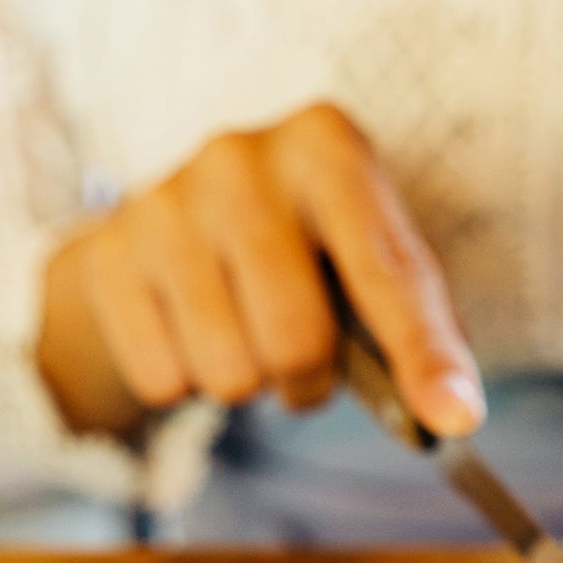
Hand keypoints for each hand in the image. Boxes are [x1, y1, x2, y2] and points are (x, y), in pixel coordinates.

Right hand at [35, 102, 483, 439]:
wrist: (173, 223)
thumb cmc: (299, 249)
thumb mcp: (366, 256)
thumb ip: (416, 328)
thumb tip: (452, 416)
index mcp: (325, 144)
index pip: (386, 268)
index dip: (423, 353)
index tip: (453, 418)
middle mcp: (239, 159)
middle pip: (296, 338)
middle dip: (308, 382)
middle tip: (302, 364)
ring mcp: (164, 204)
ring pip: (228, 372)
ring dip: (247, 386)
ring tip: (243, 339)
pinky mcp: (109, 256)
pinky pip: (164, 380)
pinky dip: (186, 384)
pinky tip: (189, 333)